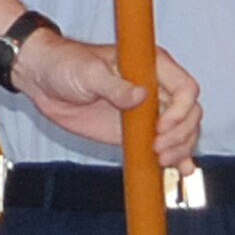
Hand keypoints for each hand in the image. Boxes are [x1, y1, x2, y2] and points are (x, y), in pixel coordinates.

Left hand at [10, 32, 201, 168]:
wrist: (44, 80)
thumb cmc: (65, 64)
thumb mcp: (88, 72)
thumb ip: (115, 85)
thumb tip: (142, 96)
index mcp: (150, 66)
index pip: (186, 87)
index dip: (181, 110)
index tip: (160, 126)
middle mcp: (155, 88)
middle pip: (190, 113)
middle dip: (181, 134)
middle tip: (157, 149)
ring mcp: (148, 111)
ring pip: (183, 132)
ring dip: (180, 149)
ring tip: (161, 160)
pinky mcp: (137, 131)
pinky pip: (165, 144)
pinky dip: (178, 157)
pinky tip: (182, 170)